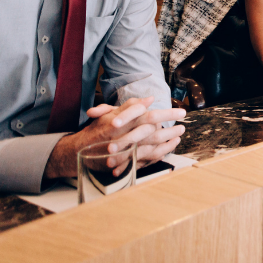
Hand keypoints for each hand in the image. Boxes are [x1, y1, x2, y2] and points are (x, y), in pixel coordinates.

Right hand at [45, 97, 186, 178]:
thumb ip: (130, 106)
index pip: (149, 115)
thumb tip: (150, 99)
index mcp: (122, 123)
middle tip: (183, 122)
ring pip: (154, 146)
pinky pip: (149, 159)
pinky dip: (162, 152)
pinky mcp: (127, 163)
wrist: (78, 153)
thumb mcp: (110, 114)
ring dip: (169, 140)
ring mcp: (127, 152)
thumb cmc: (96, 131)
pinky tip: (170, 146)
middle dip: (172, 127)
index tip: (181, 111)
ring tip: (180, 134)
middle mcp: (125, 137)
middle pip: (155, 132)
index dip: (167, 113)